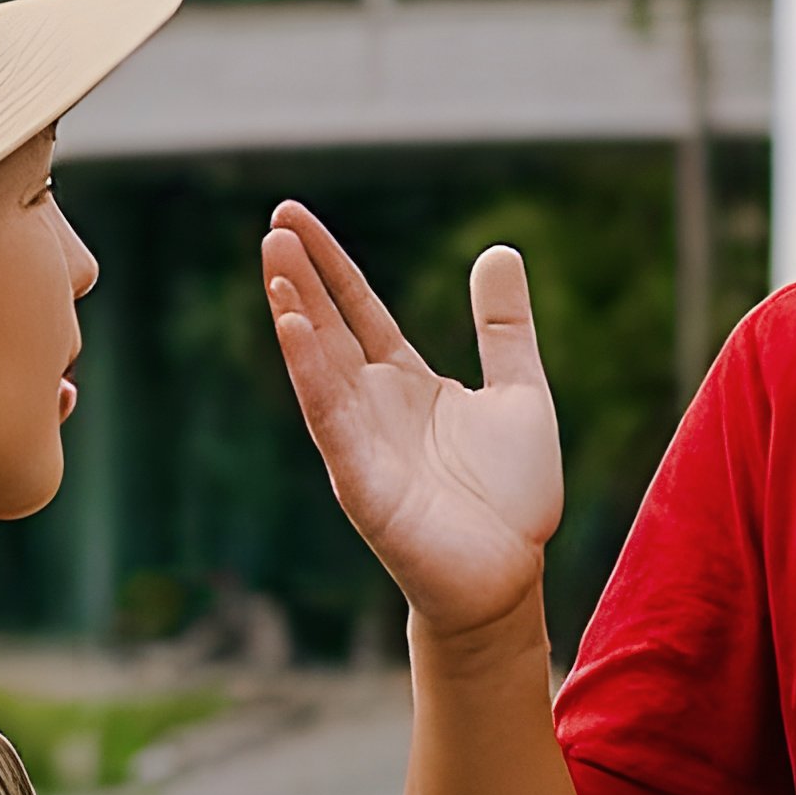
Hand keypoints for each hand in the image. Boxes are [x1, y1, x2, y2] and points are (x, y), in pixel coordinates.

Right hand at [262, 205, 561, 648]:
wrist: (508, 578)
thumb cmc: (511, 497)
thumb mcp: (521, 389)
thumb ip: (505, 325)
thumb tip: (498, 249)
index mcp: (407, 383)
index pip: (357, 308)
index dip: (329, 263)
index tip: (292, 216)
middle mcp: (374, 406)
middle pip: (329, 328)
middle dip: (301, 276)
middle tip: (274, 223)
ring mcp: (361, 443)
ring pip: (319, 367)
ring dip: (295, 315)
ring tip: (275, 262)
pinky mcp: (361, 482)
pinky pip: (330, 419)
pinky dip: (310, 375)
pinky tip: (292, 330)